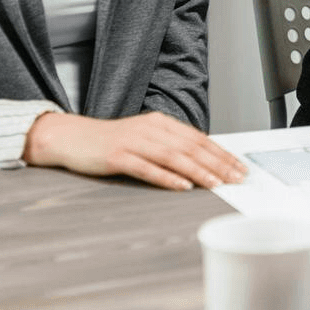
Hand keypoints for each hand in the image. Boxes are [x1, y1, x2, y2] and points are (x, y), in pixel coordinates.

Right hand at [23, 111, 247, 190]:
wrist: (71, 137)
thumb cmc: (110, 142)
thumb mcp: (144, 138)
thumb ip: (169, 147)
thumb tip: (201, 162)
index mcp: (160, 123)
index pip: (198, 138)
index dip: (221, 153)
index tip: (239, 167)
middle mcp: (150, 129)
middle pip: (191, 147)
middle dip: (217, 163)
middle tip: (236, 178)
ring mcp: (133, 141)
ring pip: (173, 157)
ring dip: (198, 171)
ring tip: (216, 183)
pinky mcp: (117, 156)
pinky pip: (146, 168)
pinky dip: (166, 177)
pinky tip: (181, 186)